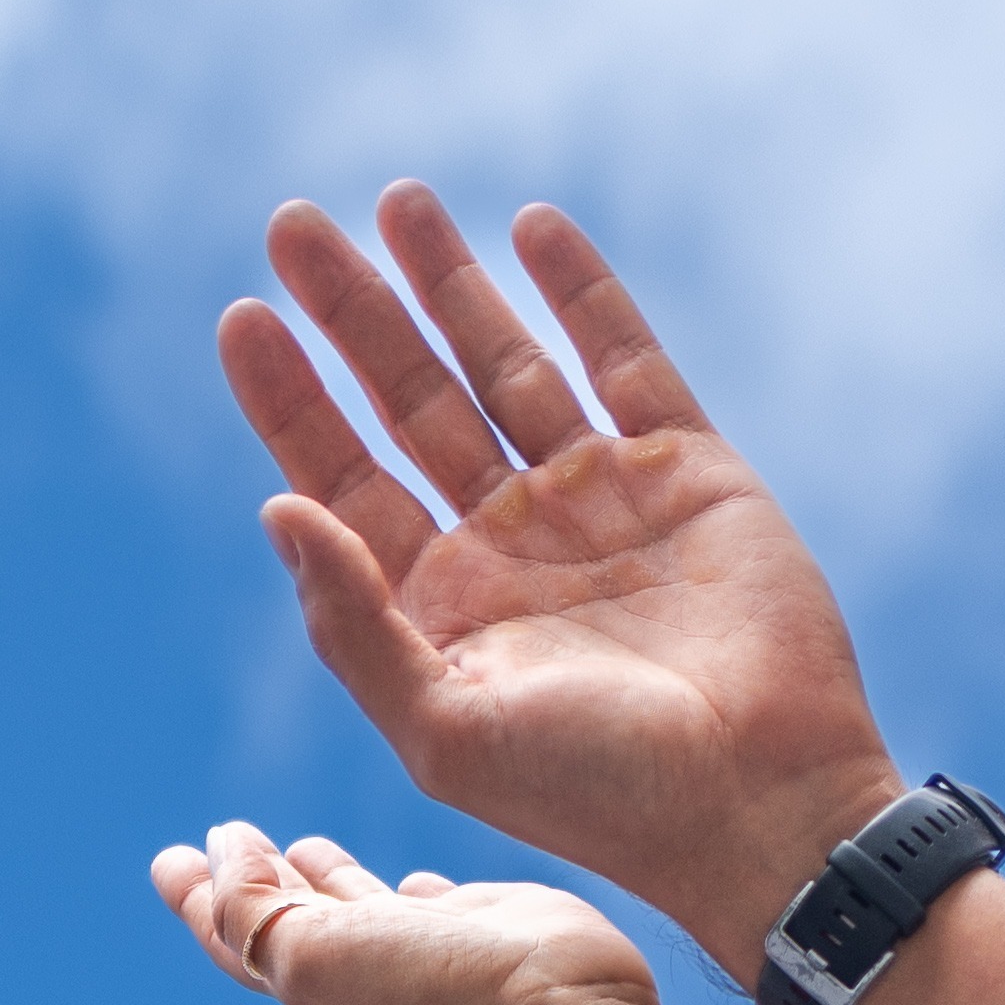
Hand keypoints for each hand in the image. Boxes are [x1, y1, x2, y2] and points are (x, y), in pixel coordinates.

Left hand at [153, 820, 672, 1004]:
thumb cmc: (431, 997)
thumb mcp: (312, 952)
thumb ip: (255, 901)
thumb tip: (220, 847)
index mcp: (308, 980)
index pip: (237, 933)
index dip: (199, 897)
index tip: (168, 861)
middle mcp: (362, 968)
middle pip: (290, 915)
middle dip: (254, 878)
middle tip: (221, 839)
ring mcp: (425, 950)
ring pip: (362, 904)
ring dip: (330, 876)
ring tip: (303, 844)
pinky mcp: (487, 928)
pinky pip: (437, 905)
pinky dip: (415, 891)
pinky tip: (416, 883)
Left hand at [224, 189, 898, 964]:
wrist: (760, 805)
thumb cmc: (597, 794)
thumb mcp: (444, 730)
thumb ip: (352, 623)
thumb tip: (274, 506)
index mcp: (440, 604)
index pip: (342, 476)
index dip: (290, 398)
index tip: (244, 317)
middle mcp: (508, 542)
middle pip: (409, 400)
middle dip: (352, 314)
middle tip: (290, 225)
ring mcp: (596, 499)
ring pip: (504, 362)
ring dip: (449, 281)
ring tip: (395, 199)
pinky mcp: (686, 469)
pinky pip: (623, 358)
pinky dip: (581, 292)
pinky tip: (530, 228)